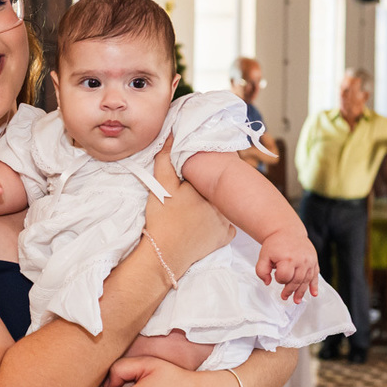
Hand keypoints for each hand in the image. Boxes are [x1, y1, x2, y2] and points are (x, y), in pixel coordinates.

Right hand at [144, 138, 234, 274]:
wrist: (165, 253)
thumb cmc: (163, 218)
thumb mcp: (161, 184)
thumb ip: (166, 158)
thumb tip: (172, 133)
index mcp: (209, 187)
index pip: (211, 172)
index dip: (202, 171)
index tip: (193, 174)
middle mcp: (222, 203)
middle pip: (218, 189)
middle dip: (209, 187)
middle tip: (190, 192)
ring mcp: (225, 222)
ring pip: (222, 206)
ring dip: (214, 204)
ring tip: (196, 207)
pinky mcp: (223, 238)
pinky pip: (224, 226)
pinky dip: (216, 224)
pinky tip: (204, 224)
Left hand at [256, 229, 318, 302]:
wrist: (287, 231)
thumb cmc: (275, 244)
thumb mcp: (263, 256)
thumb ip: (261, 270)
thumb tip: (267, 282)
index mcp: (288, 258)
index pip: (285, 277)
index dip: (280, 280)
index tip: (276, 277)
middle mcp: (301, 260)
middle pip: (296, 281)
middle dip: (290, 291)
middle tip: (284, 297)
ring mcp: (309, 261)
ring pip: (306, 280)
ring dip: (301, 292)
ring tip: (296, 300)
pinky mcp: (314, 261)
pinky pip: (315, 275)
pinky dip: (314, 285)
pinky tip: (313, 293)